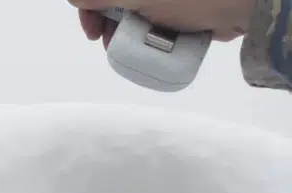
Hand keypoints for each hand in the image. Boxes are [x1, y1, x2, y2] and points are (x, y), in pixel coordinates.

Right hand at [70, 0, 253, 46]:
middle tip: (103, 43)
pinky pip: (152, 25)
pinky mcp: (179, 13)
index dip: (89, 7)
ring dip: (121, 34)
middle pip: (114, 2)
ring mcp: (164, 0)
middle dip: (104, 22)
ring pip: (131, 15)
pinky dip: (144, 37)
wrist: (241, 9)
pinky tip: (142, 50)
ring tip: (123, 50)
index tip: (90, 29)